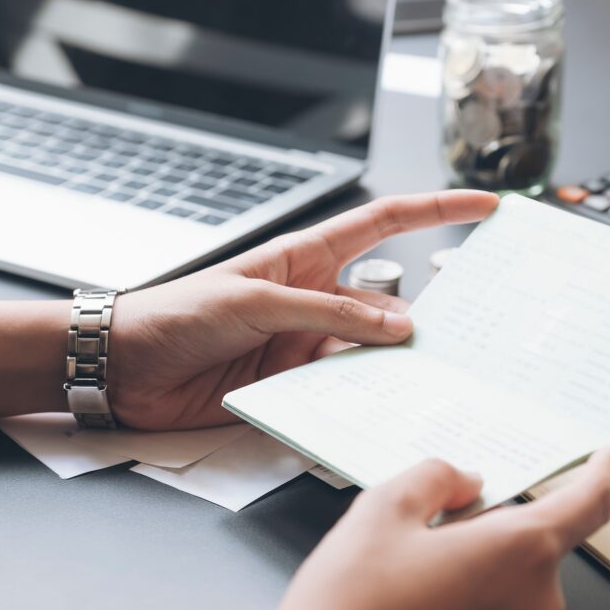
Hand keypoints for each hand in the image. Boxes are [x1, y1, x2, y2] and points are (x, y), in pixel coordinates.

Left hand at [109, 190, 499, 429]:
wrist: (125, 368)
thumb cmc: (176, 313)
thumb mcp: (255, 301)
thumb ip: (327, 313)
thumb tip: (397, 326)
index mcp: (306, 258)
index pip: (384, 224)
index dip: (436, 211)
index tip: (483, 206)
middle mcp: (315, 299)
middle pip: (389, 299)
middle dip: (429, 309)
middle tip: (470, 327)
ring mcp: (306, 343)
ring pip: (372, 351)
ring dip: (395, 362)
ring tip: (431, 374)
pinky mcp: (294, 384)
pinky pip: (343, 388)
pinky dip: (365, 395)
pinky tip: (382, 403)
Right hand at [274, 447, 609, 609]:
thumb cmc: (351, 606)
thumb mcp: (384, 509)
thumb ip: (436, 478)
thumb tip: (463, 480)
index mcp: (518, 553)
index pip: (590, 504)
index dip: (604, 472)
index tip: (609, 455)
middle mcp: (532, 599)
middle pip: (537, 535)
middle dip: (498, 515)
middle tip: (445, 508)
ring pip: (513, 569)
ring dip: (481, 551)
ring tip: (417, 552)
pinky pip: (499, 599)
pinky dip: (473, 580)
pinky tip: (421, 581)